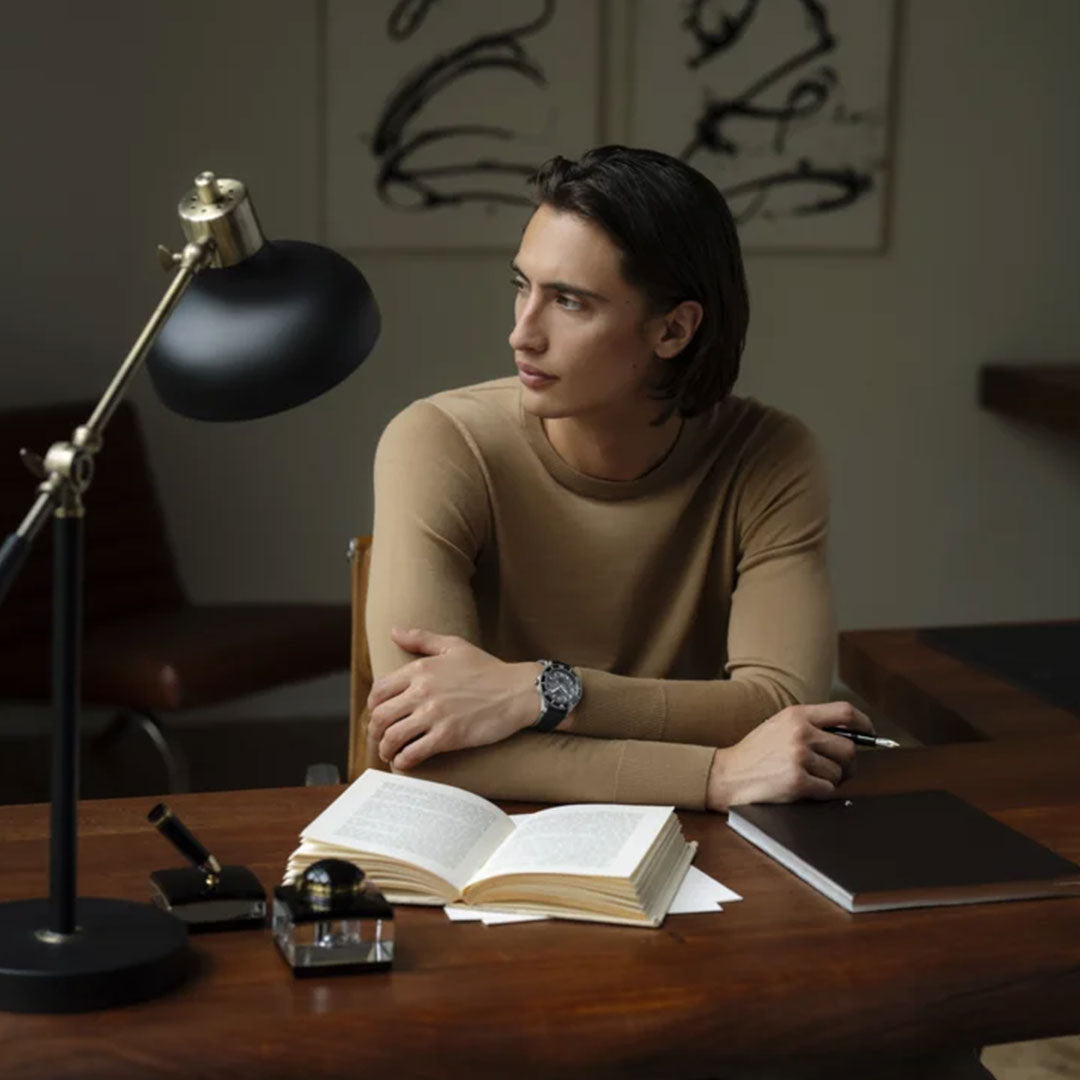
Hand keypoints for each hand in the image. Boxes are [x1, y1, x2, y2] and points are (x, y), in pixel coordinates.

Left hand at [367, 627, 540, 769]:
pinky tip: (405, 761)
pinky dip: (404, 760)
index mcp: (421, 669)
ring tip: (390, 753)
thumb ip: (421, 638)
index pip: (380, 690)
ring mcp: (435, 715)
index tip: (379, 714)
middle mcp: (423, 691)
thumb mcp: (454, 645)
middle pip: (381, 716)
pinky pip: (413, 752)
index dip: (374, 706)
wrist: (517, 691)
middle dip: (374, 731)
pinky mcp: (448, 736)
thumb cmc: (488, 669)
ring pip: (393, 736)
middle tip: (380, 738)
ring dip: (385, 748)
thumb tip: (394, 631)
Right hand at [705, 702, 874, 810]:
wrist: (727, 775)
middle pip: (848, 748)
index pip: (844, 712)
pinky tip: (802, 788)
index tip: (870, 734)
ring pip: (839, 773)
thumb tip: (851, 735)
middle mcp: (800, 733)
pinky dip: (820, 793)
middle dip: (848, 764)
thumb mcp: (780, 726)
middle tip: (839, 770)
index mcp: (797, 715)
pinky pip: (828, 790)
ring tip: (808, 778)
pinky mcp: (797, 781)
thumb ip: (810, 725)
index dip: (864, 724)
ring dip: (829, 781)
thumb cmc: (755, 753)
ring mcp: (798, 757)